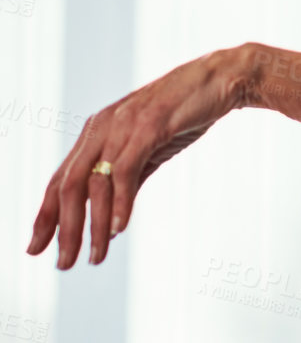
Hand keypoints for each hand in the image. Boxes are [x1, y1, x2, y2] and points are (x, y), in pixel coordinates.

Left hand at [27, 45, 249, 267]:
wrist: (222, 79)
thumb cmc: (187, 112)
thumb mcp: (151, 149)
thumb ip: (129, 178)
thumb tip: (112, 217)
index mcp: (96, 133)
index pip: (59, 181)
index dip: (46, 217)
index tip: (37, 248)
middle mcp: (101, 128)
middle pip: (67, 187)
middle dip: (62, 229)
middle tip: (63, 263)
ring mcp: (123, 126)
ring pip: (94, 184)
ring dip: (93, 225)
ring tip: (95, 255)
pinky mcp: (148, 127)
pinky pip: (125, 171)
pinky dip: (120, 203)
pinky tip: (119, 228)